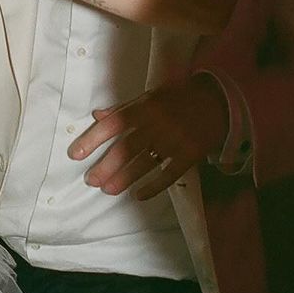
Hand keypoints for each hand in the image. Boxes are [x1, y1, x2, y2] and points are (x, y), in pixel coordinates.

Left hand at [67, 73, 228, 199]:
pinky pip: (169, 174)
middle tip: (91, 180)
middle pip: (126, 148)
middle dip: (106, 166)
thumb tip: (96, 115)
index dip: (93, 139)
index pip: (113, 124)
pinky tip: (139, 195)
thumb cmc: (177, 98)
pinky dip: (154, 186)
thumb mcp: (149, 97)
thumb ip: (122, 108)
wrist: (217, 100)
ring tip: (108, 190)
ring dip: (124, 178)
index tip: (76, 153)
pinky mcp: (189, 155)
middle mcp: (157, 124)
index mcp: (144, 108)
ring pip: (144, 163)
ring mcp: (174, 141)